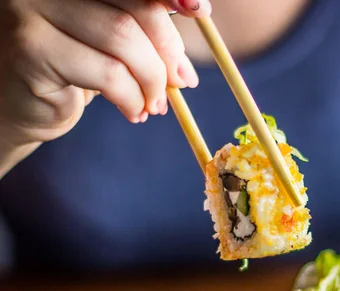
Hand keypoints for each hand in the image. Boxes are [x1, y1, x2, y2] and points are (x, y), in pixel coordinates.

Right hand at [0, 0, 210, 149]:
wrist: (19, 106)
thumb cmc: (71, 69)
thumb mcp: (112, 42)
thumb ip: (143, 28)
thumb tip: (194, 26)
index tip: (200, 11)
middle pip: (134, 8)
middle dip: (167, 50)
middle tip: (180, 82)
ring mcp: (32, 10)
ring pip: (123, 40)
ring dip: (152, 80)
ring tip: (154, 105)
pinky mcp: (31, 48)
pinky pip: (107, 73)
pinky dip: (131, 97)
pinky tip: (133, 112)